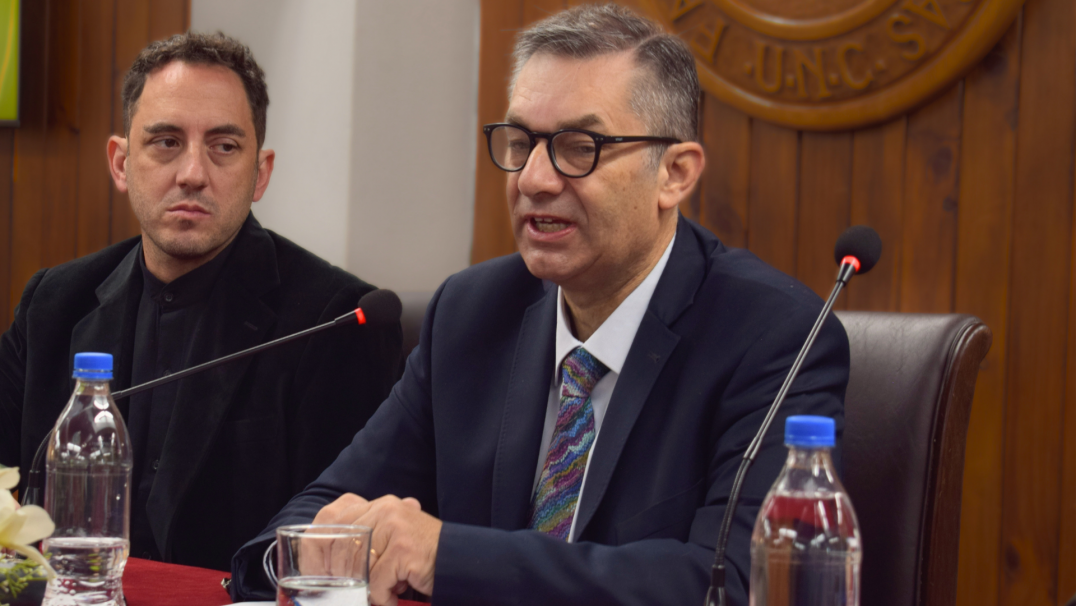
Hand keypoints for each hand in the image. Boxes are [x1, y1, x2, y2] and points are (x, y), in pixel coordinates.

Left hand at [312, 494, 440, 605]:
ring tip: (381, 591)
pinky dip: (383, 596)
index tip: (318, 570)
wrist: (459, 560)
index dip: (317, 547)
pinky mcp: (403, 549)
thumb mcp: (391, 537)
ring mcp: (394, 528)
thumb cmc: (423, 554)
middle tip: (347, 592)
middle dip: (341, 576)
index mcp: (378, 505)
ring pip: (358, 566)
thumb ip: (366, 538)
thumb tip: (327, 562)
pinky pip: (377, 581)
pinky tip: (395, 595)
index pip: (332, 518)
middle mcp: (384, 510)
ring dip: (366, 588)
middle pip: (341, 546)